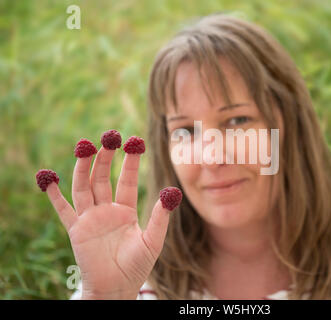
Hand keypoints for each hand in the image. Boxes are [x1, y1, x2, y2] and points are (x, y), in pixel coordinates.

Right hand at [42, 137, 172, 298]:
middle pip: (104, 178)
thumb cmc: (137, 266)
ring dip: (83, 167)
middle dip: (106, 158)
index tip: (135, 141)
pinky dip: (54, 194)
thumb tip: (172, 191)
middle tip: (110, 137)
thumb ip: (161, 217)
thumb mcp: (153, 240)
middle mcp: (107, 209)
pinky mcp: (76, 229)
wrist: (116, 288)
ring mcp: (90, 217)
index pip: (128, 180)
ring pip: (84, 186)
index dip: (131, 161)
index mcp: (126, 210)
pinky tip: (48, 177)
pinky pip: (62, 209)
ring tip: (84, 146)